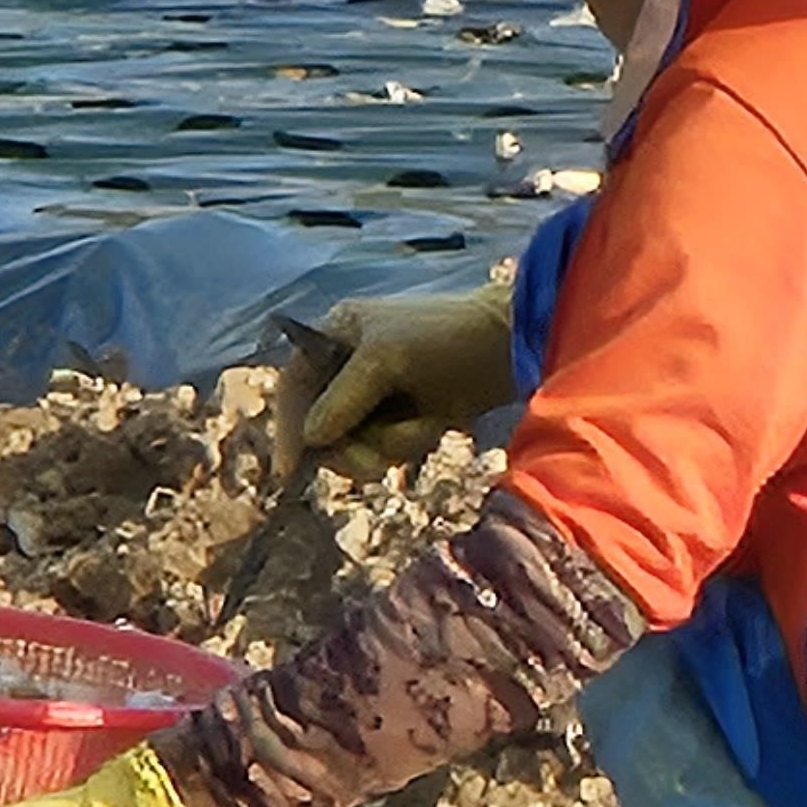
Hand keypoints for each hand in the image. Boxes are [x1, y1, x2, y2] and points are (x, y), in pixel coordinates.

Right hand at [269, 281, 519, 476]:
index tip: (292, 471)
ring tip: (424, 426)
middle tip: (375, 467)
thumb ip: (344, 398)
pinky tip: (438, 425)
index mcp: (337, 336)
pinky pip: (392, 447)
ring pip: (359, 443)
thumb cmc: (448, 336)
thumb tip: (311, 437)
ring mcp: (383, 394)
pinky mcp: (411, 416)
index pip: (295, 386)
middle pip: (324, 426)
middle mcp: (352, 366)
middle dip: (353, 448)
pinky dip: (413, 442)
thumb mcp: (386, 358)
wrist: (516, 344)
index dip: (290, 427)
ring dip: (391, 444)